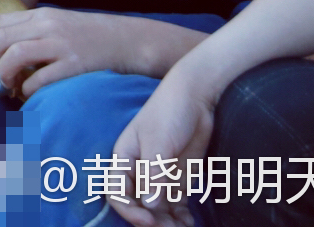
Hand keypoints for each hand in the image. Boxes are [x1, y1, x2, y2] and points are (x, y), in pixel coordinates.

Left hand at [0, 6, 145, 97]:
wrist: (130, 41)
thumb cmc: (90, 38)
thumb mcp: (57, 26)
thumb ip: (30, 33)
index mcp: (40, 16)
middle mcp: (48, 26)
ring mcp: (62, 45)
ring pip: (13, 55)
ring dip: (2, 73)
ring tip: (4, 84)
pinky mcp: (75, 65)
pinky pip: (40, 78)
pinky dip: (27, 89)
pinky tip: (28, 93)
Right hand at [110, 73, 218, 226]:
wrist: (196, 98)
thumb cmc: (168, 113)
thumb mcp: (158, 143)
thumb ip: (154, 175)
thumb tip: (150, 205)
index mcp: (125, 159)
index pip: (117, 192)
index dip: (129, 209)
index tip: (148, 219)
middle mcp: (139, 172)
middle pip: (138, 205)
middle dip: (151, 221)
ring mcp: (159, 177)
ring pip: (157, 210)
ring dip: (167, 223)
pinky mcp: (177, 180)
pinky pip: (175, 206)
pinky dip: (180, 218)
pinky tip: (189, 222)